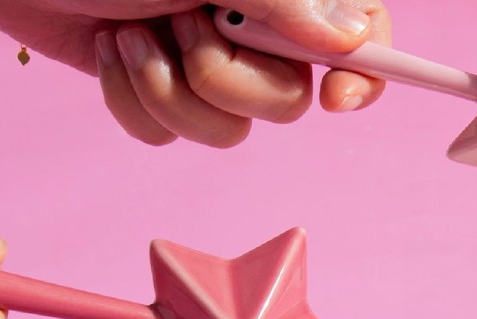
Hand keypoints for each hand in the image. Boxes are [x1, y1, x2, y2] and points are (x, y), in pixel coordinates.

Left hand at [0, 1, 391, 146]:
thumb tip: (352, 37)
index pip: (364, 31)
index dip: (366, 72)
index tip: (336, 98)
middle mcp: (254, 26)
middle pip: (288, 104)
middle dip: (224, 79)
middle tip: (182, 23)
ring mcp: (208, 61)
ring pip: (229, 132)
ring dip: (169, 92)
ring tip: (130, 35)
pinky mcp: (162, 91)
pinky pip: (172, 138)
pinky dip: (133, 103)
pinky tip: (109, 52)